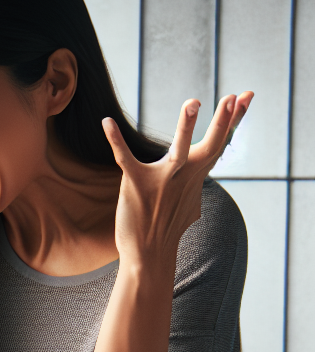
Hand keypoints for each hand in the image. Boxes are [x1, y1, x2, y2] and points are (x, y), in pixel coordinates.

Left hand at [102, 91, 252, 269]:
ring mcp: (163, 180)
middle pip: (211, 144)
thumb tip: (198, 187)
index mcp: (197, 176)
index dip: (235, 120)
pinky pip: (125, 157)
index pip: (220, 143)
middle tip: (232, 97)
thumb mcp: (189, 207)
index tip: (246, 95)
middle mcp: (185, 176)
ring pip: (179, 149)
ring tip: (193, 102)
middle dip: (224, 121)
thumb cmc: (166, 230)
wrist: (148, 255)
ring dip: (186, 127)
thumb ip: (193, 189)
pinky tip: (106, 122)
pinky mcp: (137, 184)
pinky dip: (115, 139)